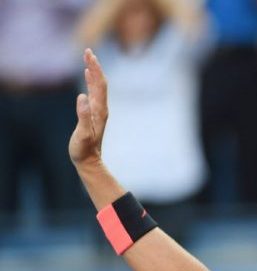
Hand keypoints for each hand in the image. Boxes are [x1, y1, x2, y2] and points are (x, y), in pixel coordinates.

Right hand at [69, 49, 108, 169]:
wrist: (89, 161)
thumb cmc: (84, 149)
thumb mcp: (83, 133)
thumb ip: (83, 116)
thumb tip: (82, 97)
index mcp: (99, 110)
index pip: (99, 85)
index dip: (95, 69)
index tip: (89, 55)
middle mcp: (101, 108)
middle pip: (100, 82)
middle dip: (95, 66)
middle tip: (88, 50)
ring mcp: (98, 111)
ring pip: (98, 86)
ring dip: (93, 72)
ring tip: (88, 58)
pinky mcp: (94, 114)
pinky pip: (94, 93)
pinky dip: (91, 81)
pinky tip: (88, 76)